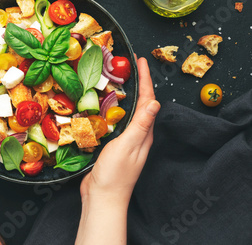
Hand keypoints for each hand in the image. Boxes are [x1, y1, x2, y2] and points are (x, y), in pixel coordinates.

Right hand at [80, 57, 159, 203]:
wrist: (102, 197)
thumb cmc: (115, 174)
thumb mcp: (128, 145)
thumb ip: (141, 125)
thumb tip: (155, 102)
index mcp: (144, 133)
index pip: (148, 100)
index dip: (145, 79)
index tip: (141, 61)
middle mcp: (137, 135)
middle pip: (140, 103)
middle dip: (137, 83)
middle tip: (129, 65)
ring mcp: (126, 140)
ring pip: (128, 111)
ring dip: (126, 94)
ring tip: (117, 79)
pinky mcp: (113, 145)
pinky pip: (115, 121)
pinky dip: (112, 108)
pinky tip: (103, 105)